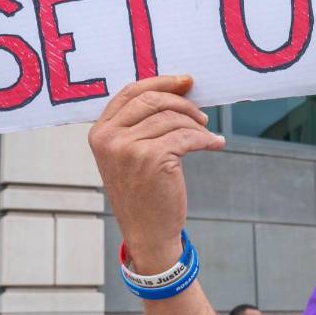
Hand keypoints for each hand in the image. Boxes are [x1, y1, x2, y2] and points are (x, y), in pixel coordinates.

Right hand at [89, 75, 224, 273]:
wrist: (147, 233)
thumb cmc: (142, 193)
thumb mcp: (128, 156)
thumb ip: (138, 125)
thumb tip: (175, 91)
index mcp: (100, 132)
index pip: (130, 92)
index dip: (160, 82)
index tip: (185, 81)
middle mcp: (109, 138)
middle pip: (152, 100)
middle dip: (182, 103)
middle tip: (201, 115)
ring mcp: (129, 148)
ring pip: (172, 118)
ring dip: (197, 125)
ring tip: (208, 135)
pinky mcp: (153, 158)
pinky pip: (187, 136)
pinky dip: (206, 139)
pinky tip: (215, 144)